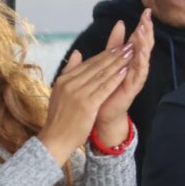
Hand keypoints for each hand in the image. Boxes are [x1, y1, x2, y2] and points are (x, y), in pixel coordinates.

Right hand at [39, 28, 137, 164]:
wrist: (54, 140)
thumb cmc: (60, 119)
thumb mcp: (60, 92)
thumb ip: (70, 72)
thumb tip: (78, 53)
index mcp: (64, 80)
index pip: (88, 64)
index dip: (104, 54)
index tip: (117, 46)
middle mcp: (70, 84)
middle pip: (96, 66)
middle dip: (114, 55)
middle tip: (127, 45)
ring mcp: (78, 94)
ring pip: (101, 74)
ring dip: (117, 63)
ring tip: (130, 54)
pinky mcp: (87, 104)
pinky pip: (104, 88)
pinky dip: (115, 78)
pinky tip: (125, 71)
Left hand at [94, 11, 154, 148]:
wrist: (101, 112)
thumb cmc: (106, 87)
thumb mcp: (109, 60)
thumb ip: (114, 43)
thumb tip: (120, 23)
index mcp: (129, 58)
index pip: (138, 38)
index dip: (143, 25)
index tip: (146, 11)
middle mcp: (135, 66)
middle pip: (144, 45)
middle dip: (147, 31)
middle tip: (147, 18)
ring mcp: (136, 77)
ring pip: (143, 58)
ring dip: (144, 44)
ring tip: (144, 31)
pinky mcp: (133, 88)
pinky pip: (139, 74)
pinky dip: (141, 63)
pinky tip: (141, 53)